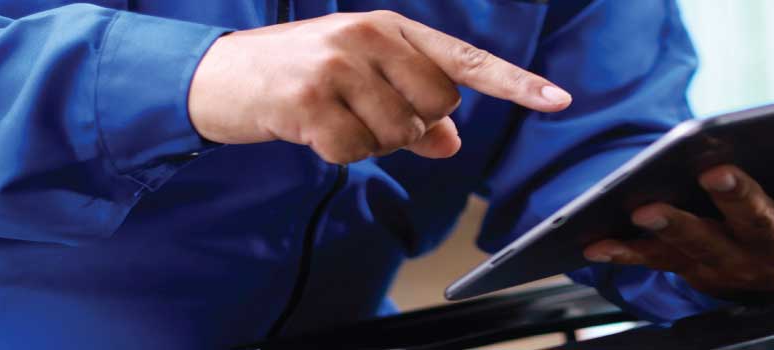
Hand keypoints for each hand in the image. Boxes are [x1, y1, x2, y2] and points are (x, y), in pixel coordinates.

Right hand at [187, 11, 570, 162]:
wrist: (215, 76)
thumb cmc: (296, 77)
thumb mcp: (359, 83)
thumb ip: (412, 112)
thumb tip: (452, 143)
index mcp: (390, 29)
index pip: (465, 60)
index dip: (515, 84)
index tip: (558, 100)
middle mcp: (369, 39)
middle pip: (438, 109)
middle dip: (410, 125)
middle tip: (362, 112)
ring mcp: (339, 67)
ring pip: (399, 135)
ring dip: (371, 142)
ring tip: (331, 117)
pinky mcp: (310, 101)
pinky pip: (357, 152)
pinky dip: (338, 153)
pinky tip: (310, 130)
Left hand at [583, 102, 773, 296]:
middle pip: (758, 221)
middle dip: (738, 198)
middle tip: (717, 170)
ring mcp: (730, 260)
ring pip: (700, 244)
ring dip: (672, 226)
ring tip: (647, 204)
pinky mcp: (689, 265)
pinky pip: (653, 260)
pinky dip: (624, 250)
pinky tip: (595, 236)